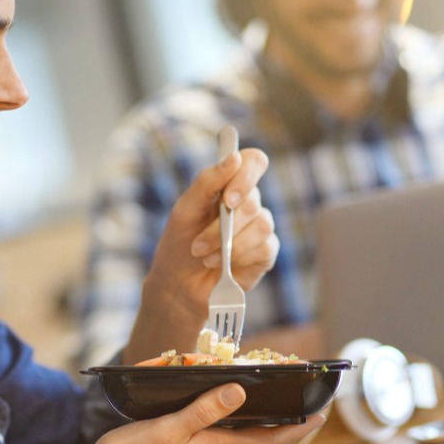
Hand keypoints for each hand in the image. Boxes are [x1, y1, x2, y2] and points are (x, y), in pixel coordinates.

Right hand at [76, 384, 322, 443]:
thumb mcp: (169, 428)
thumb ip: (204, 410)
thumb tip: (240, 393)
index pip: (268, 440)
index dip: (297, 428)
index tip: (320, 415)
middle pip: (261, 442)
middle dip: (287, 427)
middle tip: (306, 408)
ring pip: (244, 442)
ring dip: (265, 427)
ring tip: (277, 408)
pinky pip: (223, 440)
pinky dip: (238, 428)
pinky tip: (229, 416)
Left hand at [123, 145, 277, 361]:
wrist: (177, 286)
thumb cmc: (178, 245)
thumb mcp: (185, 210)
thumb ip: (207, 182)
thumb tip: (235, 157)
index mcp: (229, 186)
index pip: (254, 162)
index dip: (247, 174)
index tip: (228, 197)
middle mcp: (249, 205)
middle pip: (254, 199)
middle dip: (222, 224)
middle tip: (198, 243)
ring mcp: (259, 229)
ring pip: (261, 224)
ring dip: (228, 243)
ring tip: (205, 256)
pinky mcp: (265, 254)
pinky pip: (264, 247)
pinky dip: (238, 257)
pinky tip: (220, 266)